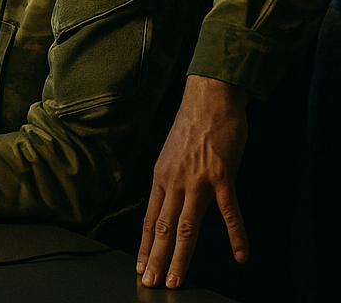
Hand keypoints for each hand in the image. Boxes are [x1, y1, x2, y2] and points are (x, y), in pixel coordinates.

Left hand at [137, 75, 249, 288]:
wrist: (208, 98)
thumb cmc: (192, 125)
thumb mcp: (172, 155)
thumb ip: (172, 181)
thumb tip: (171, 203)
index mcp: (161, 177)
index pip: (150, 218)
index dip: (145, 245)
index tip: (140, 267)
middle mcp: (174, 181)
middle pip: (163, 227)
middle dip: (156, 259)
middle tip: (151, 283)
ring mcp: (197, 180)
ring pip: (186, 226)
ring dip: (181, 256)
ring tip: (177, 280)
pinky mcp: (222, 176)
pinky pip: (230, 212)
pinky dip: (236, 235)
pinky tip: (241, 255)